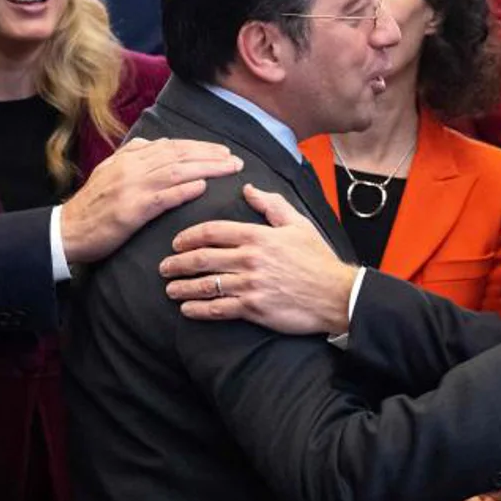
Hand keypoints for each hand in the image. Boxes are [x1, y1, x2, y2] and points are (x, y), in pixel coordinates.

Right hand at [60, 138, 242, 263]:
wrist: (67, 230)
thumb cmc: (92, 204)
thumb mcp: (110, 171)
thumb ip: (133, 156)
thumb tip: (155, 143)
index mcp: (129, 158)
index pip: (172, 146)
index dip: (199, 146)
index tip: (221, 150)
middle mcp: (132, 168)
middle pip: (179, 155)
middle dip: (210, 155)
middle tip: (234, 159)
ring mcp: (132, 188)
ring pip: (176, 171)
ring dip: (206, 168)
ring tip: (228, 169)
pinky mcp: (131, 210)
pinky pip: (162, 197)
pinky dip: (184, 190)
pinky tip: (203, 187)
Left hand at [160, 184, 357, 334]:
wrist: (336, 295)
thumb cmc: (317, 259)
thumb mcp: (298, 224)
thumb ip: (271, 205)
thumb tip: (248, 189)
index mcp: (258, 236)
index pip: (212, 231)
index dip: (189, 236)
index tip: (176, 242)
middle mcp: (249, 259)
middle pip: (201, 258)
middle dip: (177, 262)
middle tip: (164, 267)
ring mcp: (250, 285)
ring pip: (205, 285)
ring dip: (182, 287)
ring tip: (170, 289)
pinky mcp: (254, 308)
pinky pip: (218, 309)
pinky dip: (198, 310)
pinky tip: (187, 310)